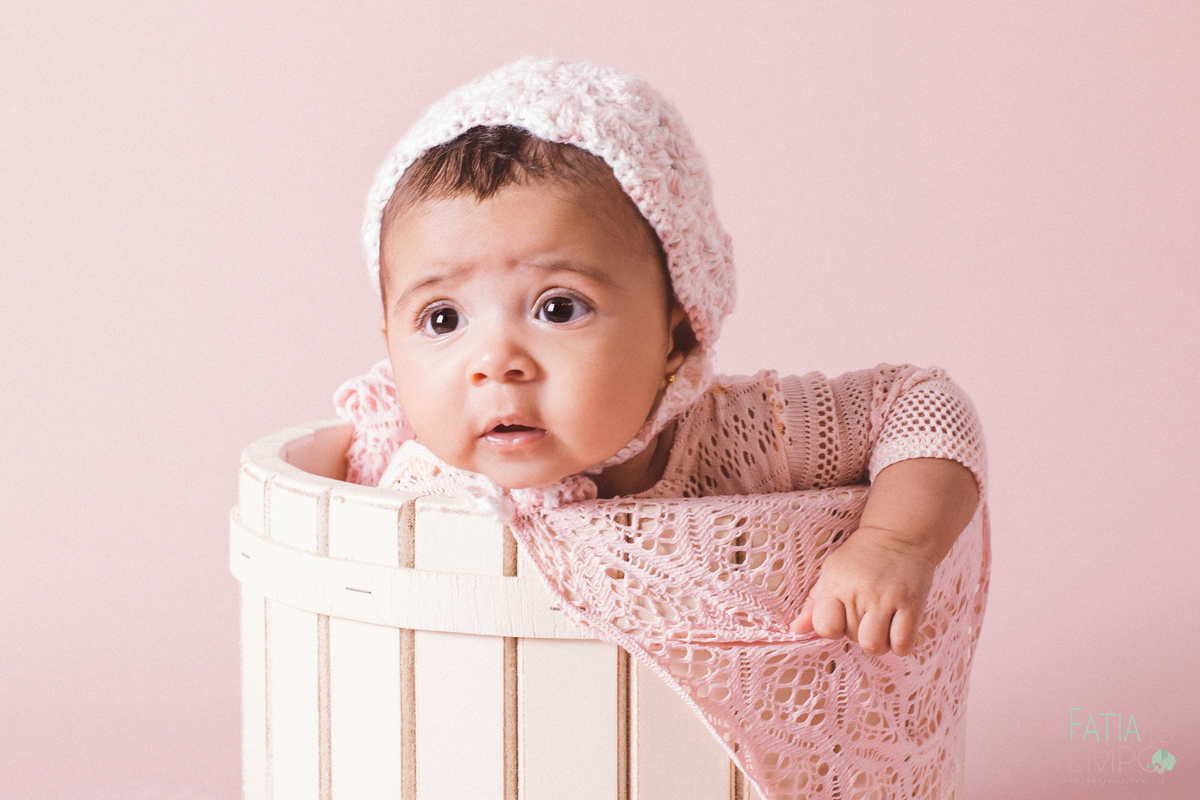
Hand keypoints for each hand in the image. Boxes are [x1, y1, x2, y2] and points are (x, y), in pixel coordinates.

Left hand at [788, 526, 936, 656]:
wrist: (900, 534)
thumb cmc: (861, 557)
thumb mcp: (832, 572)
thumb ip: (814, 603)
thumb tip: (795, 629)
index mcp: (836, 583)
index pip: (825, 627)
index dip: (833, 629)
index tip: (843, 617)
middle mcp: (860, 591)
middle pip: (852, 638)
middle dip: (858, 632)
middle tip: (866, 612)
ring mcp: (887, 598)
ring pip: (874, 646)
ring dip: (878, 642)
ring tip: (882, 624)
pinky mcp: (912, 604)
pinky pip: (902, 644)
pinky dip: (899, 645)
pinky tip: (898, 630)